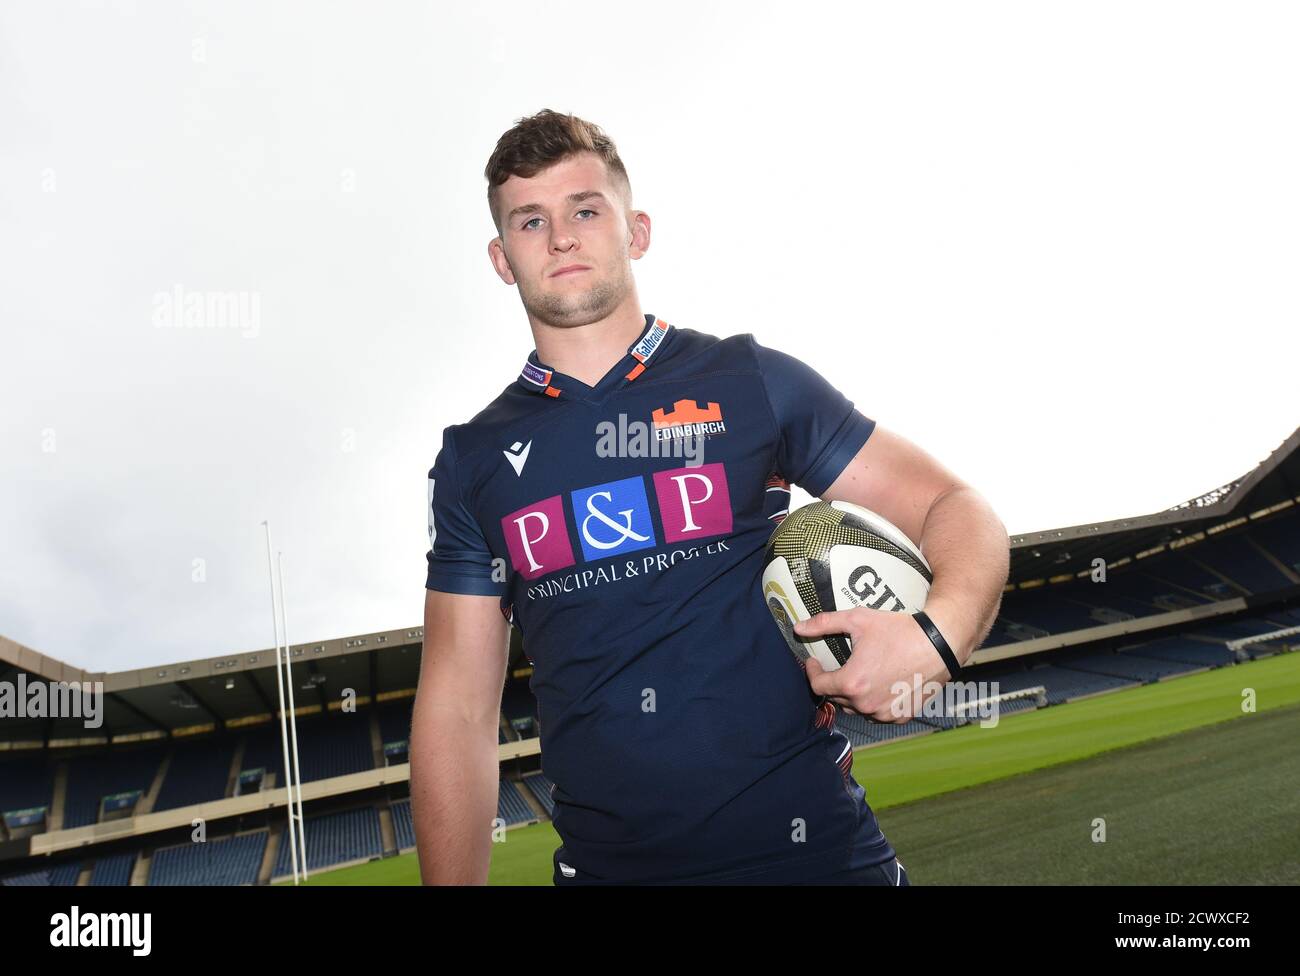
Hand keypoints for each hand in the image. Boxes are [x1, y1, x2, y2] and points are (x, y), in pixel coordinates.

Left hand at [794, 607, 951, 722]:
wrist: (939, 644)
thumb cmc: (899, 630)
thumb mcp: (858, 620)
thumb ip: (824, 623)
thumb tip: (798, 627)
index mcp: (852, 683)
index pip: (818, 687)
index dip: (812, 673)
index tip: (814, 662)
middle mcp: (865, 704)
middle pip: (837, 698)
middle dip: (833, 682)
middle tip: (839, 665)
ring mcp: (884, 714)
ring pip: (857, 708)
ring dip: (853, 695)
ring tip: (860, 674)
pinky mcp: (901, 717)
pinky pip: (878, 714)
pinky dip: (874, 702)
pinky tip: (879, 685)